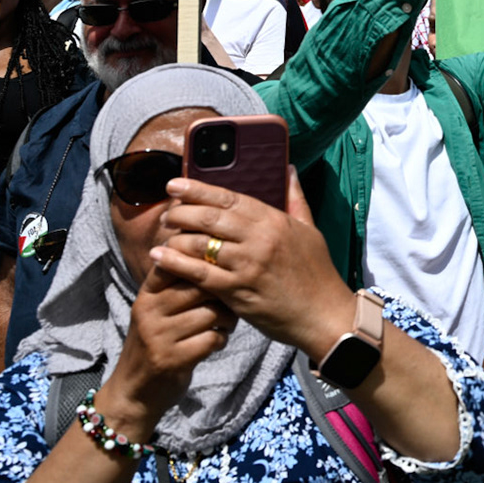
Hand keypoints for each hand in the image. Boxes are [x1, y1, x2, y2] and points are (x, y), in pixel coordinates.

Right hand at [101, 267, 236, 436]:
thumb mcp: (157, 312)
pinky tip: (216, 342)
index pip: (177, 263)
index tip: (221, 271)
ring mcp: (158, 336)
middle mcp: (149, 311)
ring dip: (228, 320)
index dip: (205, 263)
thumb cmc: (156, 344)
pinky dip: (221, 340)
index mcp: (147, 295)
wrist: (134, 392)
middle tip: (230, 304)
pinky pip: (212, 338)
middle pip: (201, 286)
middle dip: (223, 294)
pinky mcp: (171, 359)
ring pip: (212, 312)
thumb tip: (216, 255)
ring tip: (225, 324)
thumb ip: (178, 287)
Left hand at [153, 169, 352, 360]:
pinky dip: (175, 263)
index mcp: (275, 220)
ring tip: (162, 236)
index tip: (175, 184)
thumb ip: (295, 198)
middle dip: (180, 212)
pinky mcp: (237, 291)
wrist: (324, 314)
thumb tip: (288, 168)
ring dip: (175, 238)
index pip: (229, 197)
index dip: (198, 189)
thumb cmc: (317, 272)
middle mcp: (260, 239)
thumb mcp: (310, 229)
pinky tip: (159, 257)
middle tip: (166, 214)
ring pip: (199, 244)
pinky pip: (198, 273)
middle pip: (208, 218)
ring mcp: (247, 265)